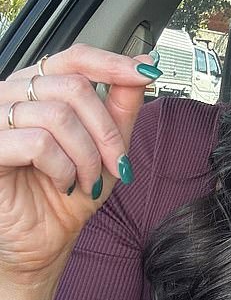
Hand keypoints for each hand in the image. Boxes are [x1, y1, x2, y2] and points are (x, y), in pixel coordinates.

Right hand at [0, 45, 159, 282]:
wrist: (43, 241)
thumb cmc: (67, 193)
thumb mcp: (106, 147)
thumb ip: (122, 105)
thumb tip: (144, 67)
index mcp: (38, 87)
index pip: (76, 57)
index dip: (113, 63)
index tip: (148, 75)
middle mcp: (12, 95)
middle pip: (75, 88)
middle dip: (107, 132)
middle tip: (117, 164)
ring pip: (58, 115)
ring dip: (87, 155)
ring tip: (87, 181)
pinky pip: (37, 143)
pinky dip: (63, 167)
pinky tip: (64, 184)